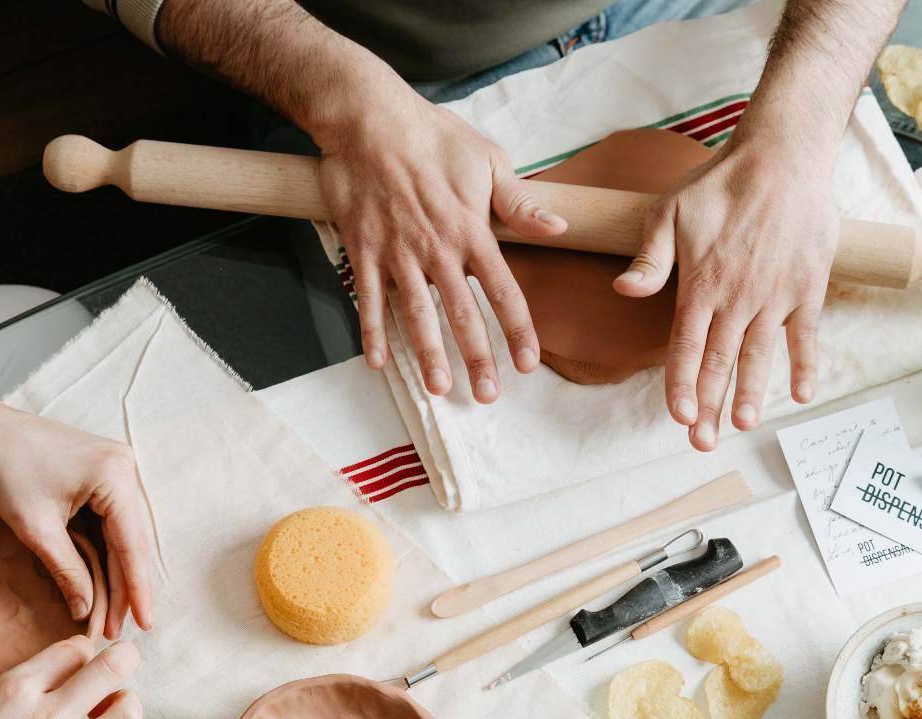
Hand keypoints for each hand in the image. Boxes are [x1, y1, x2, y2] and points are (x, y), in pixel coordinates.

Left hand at [0, 404, 156, 636]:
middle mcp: (125, 467)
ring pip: (123, 533)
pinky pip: (112, 520)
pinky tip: (104, 580)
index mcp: (114, 475)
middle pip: (132, 540)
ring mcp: (116, 468)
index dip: (136, 589)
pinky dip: (106, 550)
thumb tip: (86, 610)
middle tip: (119, 627)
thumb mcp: (36, 528)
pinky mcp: (103, 472)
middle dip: (125, 586)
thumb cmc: (5, 469)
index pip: (131, 544)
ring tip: (112, 612)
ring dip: (116, 571)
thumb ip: (67, 570)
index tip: (143, 624)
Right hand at [0, 637, 152, 718]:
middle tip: (113, 674)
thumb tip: (53, 677)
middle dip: (122, 662)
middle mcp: (47, 718)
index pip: (74, 649)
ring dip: (127, 710)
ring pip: (129, 716)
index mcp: (16, 689)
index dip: (81, 653)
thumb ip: (18, 686)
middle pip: (113, 668)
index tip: (77, 666)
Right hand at [317, 91, 566, 401]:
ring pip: (416, 314)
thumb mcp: (489, 161)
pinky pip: (368, 298)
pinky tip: (378, 362)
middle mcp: (437, 249)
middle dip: (477, 358)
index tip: (528, 363)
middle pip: (462, 314)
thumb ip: (520, 203)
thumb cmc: (434, 136)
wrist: (370, 119)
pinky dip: (371, 331)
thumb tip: (558, 226)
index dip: (518, 330)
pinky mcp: (363, 249)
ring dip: (428, 355)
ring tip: (440, 388)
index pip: (503, 290)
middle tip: (487, 395)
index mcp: (472, 231)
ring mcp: (398, 252)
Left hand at [614, 116, 836, 450]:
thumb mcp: (669, 212)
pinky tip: (802, 394)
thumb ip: (649, 258)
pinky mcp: (807, 286)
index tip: (679, 418)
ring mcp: (775, 295)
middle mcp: (738, 297)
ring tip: (744, 426)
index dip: (681, 385)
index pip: (685, 346)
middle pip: (720, 361)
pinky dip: (804, 364)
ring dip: (752, 394)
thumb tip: (622, 289)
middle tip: (702, 443)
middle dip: (711, 405)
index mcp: (701, 284)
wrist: (783, 156)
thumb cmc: (719, 183)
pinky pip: (806, 334)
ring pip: (760, 354)